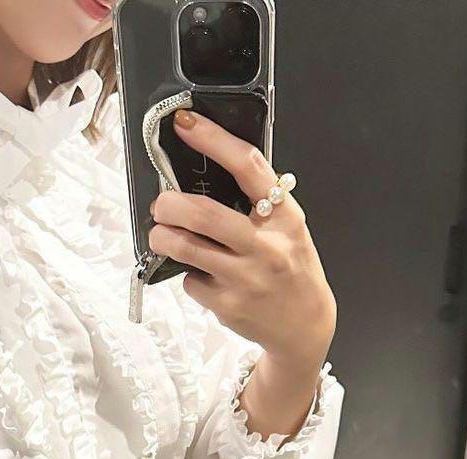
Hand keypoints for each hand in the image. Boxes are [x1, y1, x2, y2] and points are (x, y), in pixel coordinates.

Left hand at [148, 108, 336, 372]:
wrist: (305, 325)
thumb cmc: (291, 268)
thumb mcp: (289, 228)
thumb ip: (259, 202)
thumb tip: (206, 172)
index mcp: (285, 216)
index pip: (248, 167)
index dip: (213, 140)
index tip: (186, 124)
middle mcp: (266, 247)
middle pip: (203, 214)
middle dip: (169, 204)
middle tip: (161, 204)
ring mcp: (246, 279)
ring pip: (186, 248)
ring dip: (163, 237)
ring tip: (161, 234)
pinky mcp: (227, 305)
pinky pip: (191, 281)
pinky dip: (187, 274)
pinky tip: (201, 275)